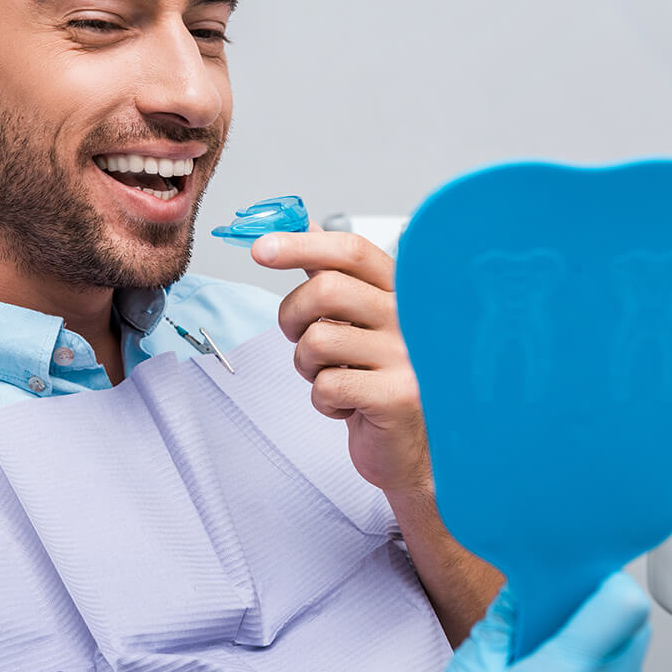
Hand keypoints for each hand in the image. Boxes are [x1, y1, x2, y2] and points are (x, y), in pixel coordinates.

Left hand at [251, 228, 430, 498]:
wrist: (410, 447)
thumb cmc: (379, 378)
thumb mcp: (358, 319)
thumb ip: (333, 271)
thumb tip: (301, 224)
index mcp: (399, 291)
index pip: (351, 250)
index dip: (301, 243)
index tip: (261, 248)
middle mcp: (409, 318)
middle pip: (326, 289)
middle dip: (292, 315)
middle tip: (299, 336)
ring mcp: (407, 356)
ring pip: (318, 340)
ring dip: (307, 365)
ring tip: (332, 376)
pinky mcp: (398, 396)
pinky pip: (327, 385)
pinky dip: (322, 399)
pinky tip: (346, 404)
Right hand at [437, 573, 651, 671]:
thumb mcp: (476, 667)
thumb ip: (508, 617)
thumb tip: (529, 581)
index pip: (624, 603)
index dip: (603, 579)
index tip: (578, 574)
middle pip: (635, 623)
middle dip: (601, 606)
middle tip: (558, 611)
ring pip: (633, 652)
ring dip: (604, 639)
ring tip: (554, 652)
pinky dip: (602, 668)